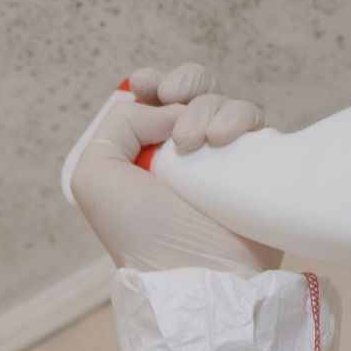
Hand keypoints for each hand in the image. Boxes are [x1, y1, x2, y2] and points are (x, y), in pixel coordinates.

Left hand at [71, 62, 282, 276]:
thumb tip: (170, 109)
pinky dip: (239, 118)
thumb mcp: (95, 176)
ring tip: (198, 141)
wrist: (192, 268)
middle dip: (182, 84)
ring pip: (221, 101)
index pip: (152, 99)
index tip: (149, 85)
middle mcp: (179, 152)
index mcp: (139, 152)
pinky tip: (223, 139)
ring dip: (206, 108)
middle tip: (175, 105)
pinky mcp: (255, 164)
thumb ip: (117, 125)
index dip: (153, 83)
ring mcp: (219, 158)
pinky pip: (253, 120)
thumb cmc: (139, 231)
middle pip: (190, 89)